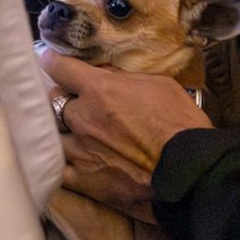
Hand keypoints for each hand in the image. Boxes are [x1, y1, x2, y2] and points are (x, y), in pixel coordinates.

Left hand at [39, 49, 211, 220]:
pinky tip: (68, 160)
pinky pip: (59, 168)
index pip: (59, 67)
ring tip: (73, 133)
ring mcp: (79, 151)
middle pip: (53, 100)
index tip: (49, 59)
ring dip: (61, 131)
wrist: (189, 172)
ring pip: (52, 134)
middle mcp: (82, 118)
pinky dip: (61, 162)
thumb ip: (124, 79)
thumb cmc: (180, 123)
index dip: (52, 61)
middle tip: (75, 102)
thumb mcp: (158, 85)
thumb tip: (104, 75)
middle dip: (63, 99)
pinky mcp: (83, 180)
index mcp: (99, 90)